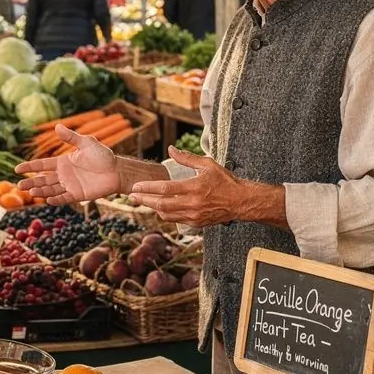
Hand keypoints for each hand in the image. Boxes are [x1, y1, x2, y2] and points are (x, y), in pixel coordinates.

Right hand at [16, 125, 119, 204]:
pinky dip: (56, 199)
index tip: (16, 169)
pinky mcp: (78, 195)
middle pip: (43, 179)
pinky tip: (47, 200)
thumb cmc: (103, 156)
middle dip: (31, 182)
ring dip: (40, 191)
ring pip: (51, 190)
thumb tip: (57, 127)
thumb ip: (71, 137)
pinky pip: (64, 198)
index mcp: (63, 162)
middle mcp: (64, 175)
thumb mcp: (87, 143)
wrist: (117, 171)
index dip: (29, 167)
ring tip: (30, 192)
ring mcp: (70, 185)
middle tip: (19, 185)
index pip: (42, 165)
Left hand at [129, 148, 286, 229]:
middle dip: (144, 200)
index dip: (148, 188)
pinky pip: (175, 220)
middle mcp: (193, 204)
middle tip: (132, 196)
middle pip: (161, 204)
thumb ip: (187, 158)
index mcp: (194, 187)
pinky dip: (165, 214)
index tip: (136, 187)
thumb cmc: (225, 181)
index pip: (165, 189)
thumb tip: (171, 149)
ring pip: (166, 215)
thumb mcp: (207, 164)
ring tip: (143, 202)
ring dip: (152, 208)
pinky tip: (159, 208)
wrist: (241, 202)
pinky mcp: (196, 224)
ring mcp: (194, 216)